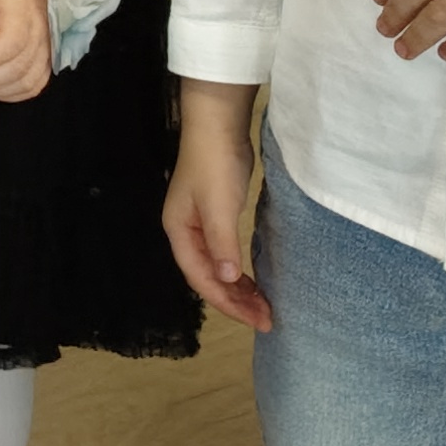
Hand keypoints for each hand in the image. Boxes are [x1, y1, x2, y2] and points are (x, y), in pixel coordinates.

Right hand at [164, 78, 271, 329]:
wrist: (217, 125)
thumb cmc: (215, 166)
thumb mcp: (219, 206)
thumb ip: (222, 244)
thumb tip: (227, 280)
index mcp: (178, 231)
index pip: (200, 277)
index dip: (227, 302)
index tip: (257, 319)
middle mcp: (185, 232)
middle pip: (207, 276)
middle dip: (234, 300)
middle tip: (266, 320)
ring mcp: (199, 224)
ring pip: (216, 267)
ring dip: (238, 289)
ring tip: (263, 307)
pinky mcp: (215, 215)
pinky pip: (225, 254)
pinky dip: (239, 271)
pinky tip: (254, 279)